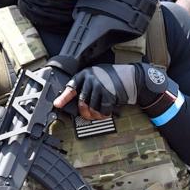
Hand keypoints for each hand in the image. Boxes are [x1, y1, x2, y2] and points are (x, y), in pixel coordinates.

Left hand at [53, 63, 173, 118]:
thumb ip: (87, 85)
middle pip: (81, 102)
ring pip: (91, 108)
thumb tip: (78, 102)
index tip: (57, 105)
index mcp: (86, 74)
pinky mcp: (108, 94)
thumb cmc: (114, 78)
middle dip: (85, 112)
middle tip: (89, 115)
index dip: (63, 97)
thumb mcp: (98, 76)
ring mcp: (99, 86)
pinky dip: (105, 114)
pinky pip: (102, 110)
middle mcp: (91, 79)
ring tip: (102, 112)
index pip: (72, 87)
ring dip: (96, 114)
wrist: (132, 77)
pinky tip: (109, 110)